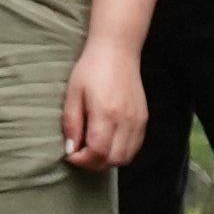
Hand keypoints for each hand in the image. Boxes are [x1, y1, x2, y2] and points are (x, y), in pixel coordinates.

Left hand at [63, 35, 145, 169]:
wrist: (117, 50)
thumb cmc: (91, 68)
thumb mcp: (73, 93)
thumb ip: (71, 123)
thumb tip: (71, 149)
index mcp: (106, 113)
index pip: (98, 152)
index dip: (82, 160)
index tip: (71, 154)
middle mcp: (125, 120)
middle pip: (113, 159)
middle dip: (94, 163)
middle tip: (80, 153)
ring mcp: (138, 120)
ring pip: (126, 157)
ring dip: (108, 160)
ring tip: (93, 148)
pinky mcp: (143, 119)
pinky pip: (135, 147)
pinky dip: (121, 152)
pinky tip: (108, 142)